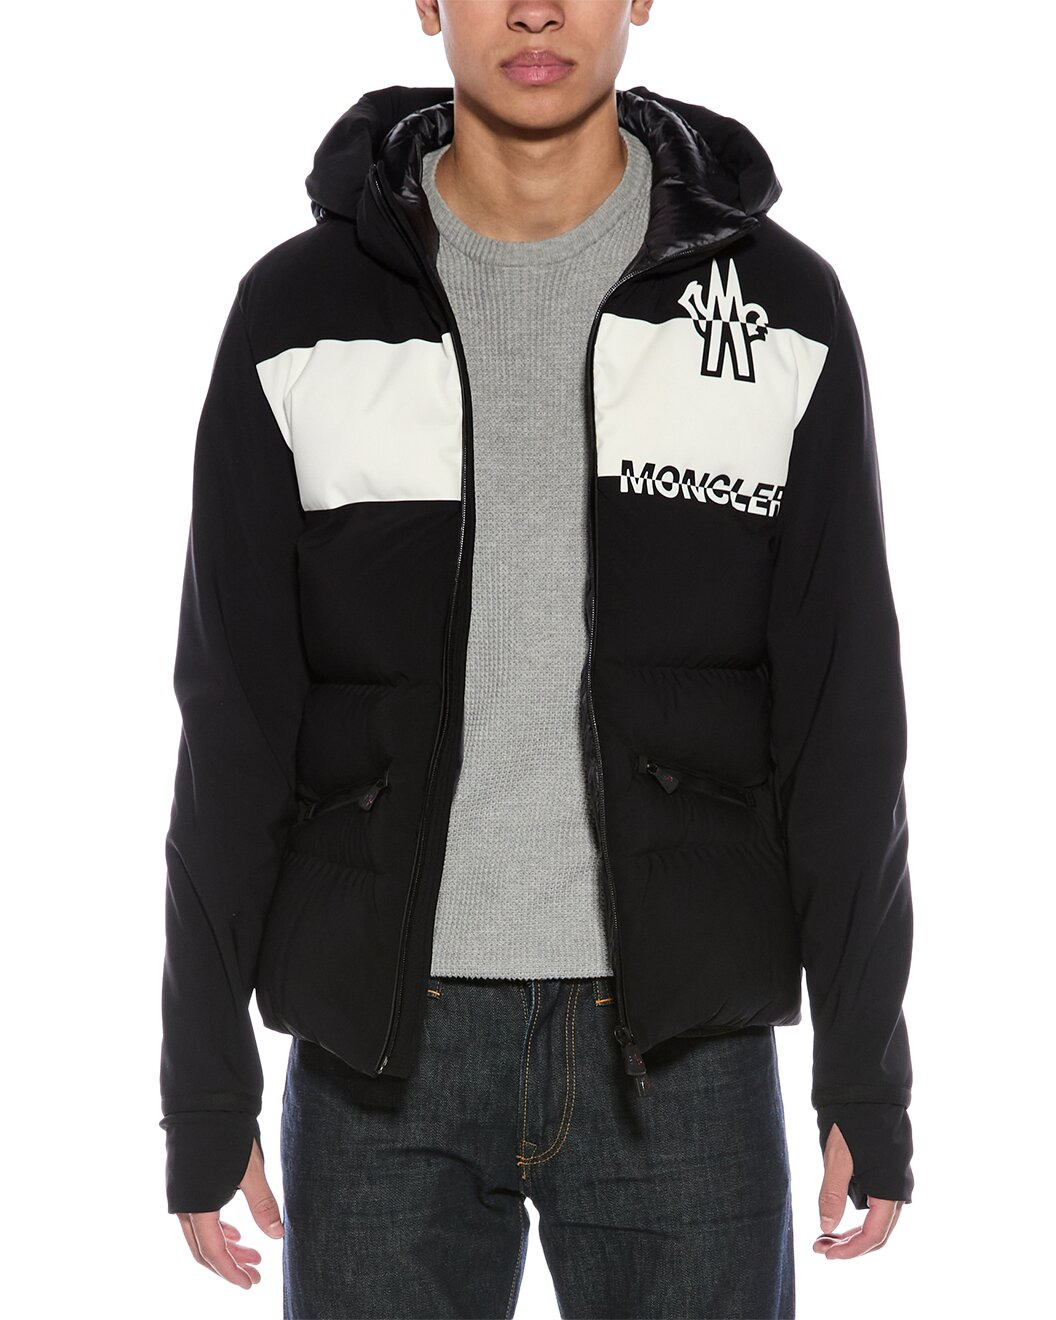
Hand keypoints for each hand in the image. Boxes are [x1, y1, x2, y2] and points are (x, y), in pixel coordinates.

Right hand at [175, 1137, 283, 1287]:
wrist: (205, 1101)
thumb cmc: (229, 1134)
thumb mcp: (252, 1171)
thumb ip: (263, 1205)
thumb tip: (278, 1236)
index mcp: (198, 1207)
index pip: (213, 1253)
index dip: (232, 1272)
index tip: (250, 1282)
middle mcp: (184, 1206)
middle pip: (204, 1250)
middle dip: (230, 1265)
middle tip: (256, 1273)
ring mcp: (182, 1195)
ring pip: (202, 1234)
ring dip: (226, 1247)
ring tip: (253, 1253)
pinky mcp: (185, 1184)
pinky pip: (199, 1219)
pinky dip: (218, 1230)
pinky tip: (236, 1232)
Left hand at [813, 1121, 903, 1258]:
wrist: (868, 1089)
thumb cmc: (853, 1121)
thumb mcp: (837, 1158)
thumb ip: (833, 1194)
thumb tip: (826, 1228)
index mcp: (889, 1190)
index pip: (874, 1235)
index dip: (850, 1249)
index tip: (827, 1254)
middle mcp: (897, 1189)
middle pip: (877, 1231)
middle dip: (849, 1243)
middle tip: (820, 1247)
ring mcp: (894, 1180)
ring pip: (877, 1217)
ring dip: (852, 1229)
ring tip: (825, 1233)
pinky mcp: (888, 1170)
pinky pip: (876, 1202)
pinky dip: (857, 1212)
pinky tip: (839, 1210)